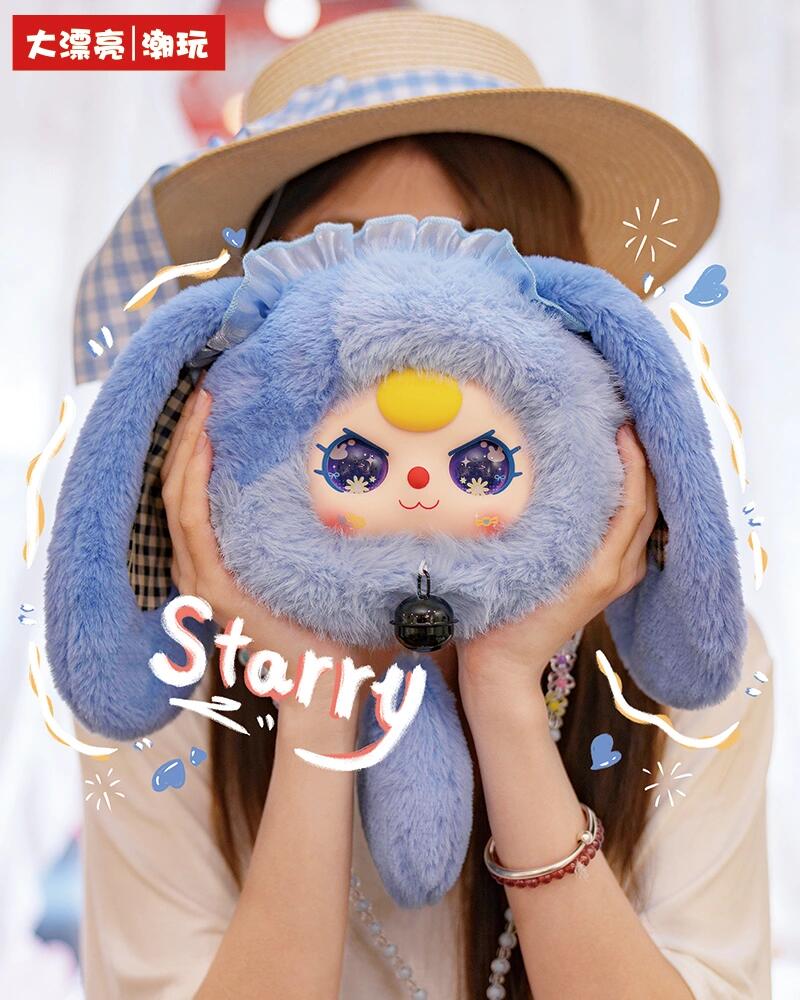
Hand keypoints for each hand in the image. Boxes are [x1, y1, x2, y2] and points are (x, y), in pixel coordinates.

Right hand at [161, 384, 365, 732]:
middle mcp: (200, 570)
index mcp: (218, 565)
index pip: (192, 493)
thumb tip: (346, 483)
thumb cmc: (329, 631)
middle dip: (188, 432)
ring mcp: (203, 581)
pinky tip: (207, 446)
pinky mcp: (215, 591)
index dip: (194, 445)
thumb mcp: (315, 570)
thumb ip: (311, 533)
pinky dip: (196, 482)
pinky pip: (194, 524)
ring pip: (179, 497)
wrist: (328, 692)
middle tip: (206, 385)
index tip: (214, 402)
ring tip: (204, 399)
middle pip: (177, 486)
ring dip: (188, 445)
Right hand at [457, 424, 657, 713]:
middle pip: (649, 508)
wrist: (504, 666)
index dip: (634, 463)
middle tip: (628, 425)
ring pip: (645, 521)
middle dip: (645, 464)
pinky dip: (633, 503)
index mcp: (601, 568)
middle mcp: (619, 571)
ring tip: (625, 445)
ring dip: (641, 482)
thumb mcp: (520, 567)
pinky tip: (617, 483)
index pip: (634, 504)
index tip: (623, 427)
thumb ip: (539, 525)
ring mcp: (618, 578)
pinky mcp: (610, 582)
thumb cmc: (501, 617)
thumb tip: (543, 473)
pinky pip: (634, 534)